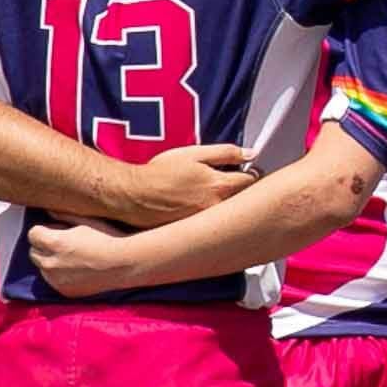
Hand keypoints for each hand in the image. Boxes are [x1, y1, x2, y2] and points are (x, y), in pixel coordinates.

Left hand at [22, 214, 162, 295]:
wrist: (125, 264)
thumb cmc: (108, 238)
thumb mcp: (85, 221)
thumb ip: (63, 215)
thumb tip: (48, 210)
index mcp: (54, 243)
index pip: (33, 234)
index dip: (44, 230)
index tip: (55, 230)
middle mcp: (51, 263)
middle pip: (34, 252)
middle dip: (44, 246)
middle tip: (62, 243)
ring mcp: (56, 280)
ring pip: (43, 268)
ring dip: (51, 262)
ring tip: (71, 257)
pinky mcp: (64, 291)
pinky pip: (54, 281)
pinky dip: (60, 275)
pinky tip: (77, 269)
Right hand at [100, 143, 252, 231]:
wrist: (135, 196)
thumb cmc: (161, 172)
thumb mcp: (194, 154)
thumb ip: (226, 153)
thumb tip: (251, 154)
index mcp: (220, 187)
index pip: (252, 181)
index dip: (252, 173)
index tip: (248, 169)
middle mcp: (218, 208)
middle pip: (245, 200)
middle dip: (243, 190)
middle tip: (231, 181)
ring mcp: (207, 223)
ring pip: (230, 212)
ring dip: (230, 204)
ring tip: (210, 194)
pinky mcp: (196, 233)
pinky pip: (214, 224)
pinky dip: (214, 217)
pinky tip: (199, 206)